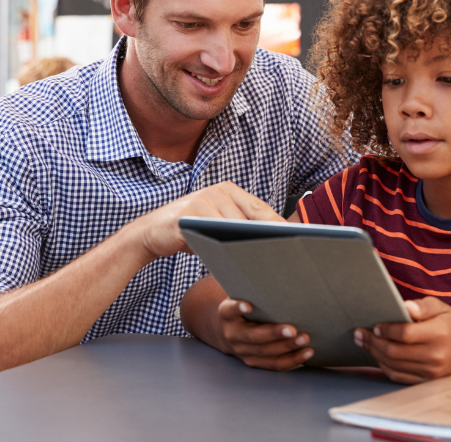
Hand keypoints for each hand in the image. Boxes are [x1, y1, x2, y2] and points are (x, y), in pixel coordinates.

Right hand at [132, 181, 283, 260]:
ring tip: (269, 261)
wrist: (152, 232)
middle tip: (290, 251)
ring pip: (234, 226)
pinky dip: (227, 248)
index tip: (298, 238)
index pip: (260, 207)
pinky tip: (238, 262)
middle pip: (251, 216)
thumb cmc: (190, 231)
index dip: (279, 223)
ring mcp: (202, 200)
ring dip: (251, 244)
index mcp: (228, 190)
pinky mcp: (189, 215)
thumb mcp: (216, 223)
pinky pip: (214, 233)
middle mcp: (217, 190)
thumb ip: (238, 225)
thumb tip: (273, 239)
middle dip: (270, 234)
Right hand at [218, 299, 312, 369]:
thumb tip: (280, 268)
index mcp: (227, 314)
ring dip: (287, 348)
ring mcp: (243, 352)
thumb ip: (255, 290)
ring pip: (266, 353)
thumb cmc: (244, 307)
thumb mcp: (242, 295)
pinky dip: (292, 360)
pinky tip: (307, 353)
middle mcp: (233, 335)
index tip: (248, 305)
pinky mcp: (255, 362)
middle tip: (292, 329)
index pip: (230, 310)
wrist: (228, 331)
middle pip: (253, 336)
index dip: (237, 308)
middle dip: (274, 334)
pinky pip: (275, 364)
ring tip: (305, 340)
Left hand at [354, 297, 450, 383]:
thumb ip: (422, 306)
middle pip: (395, 351)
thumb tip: (404, 305)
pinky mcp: (426, 381)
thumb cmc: (449, 322)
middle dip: (372, 342)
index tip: (374, 326)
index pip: (406, 334)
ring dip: (374, 354)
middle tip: (359, 333)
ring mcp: (430, 371)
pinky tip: (376, 355)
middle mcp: (434, 355)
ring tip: (363, 342)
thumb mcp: (440, 307)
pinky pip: (399, 376)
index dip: (387, 330)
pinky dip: (384, 366)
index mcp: (438, 334)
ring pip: (394, 365)